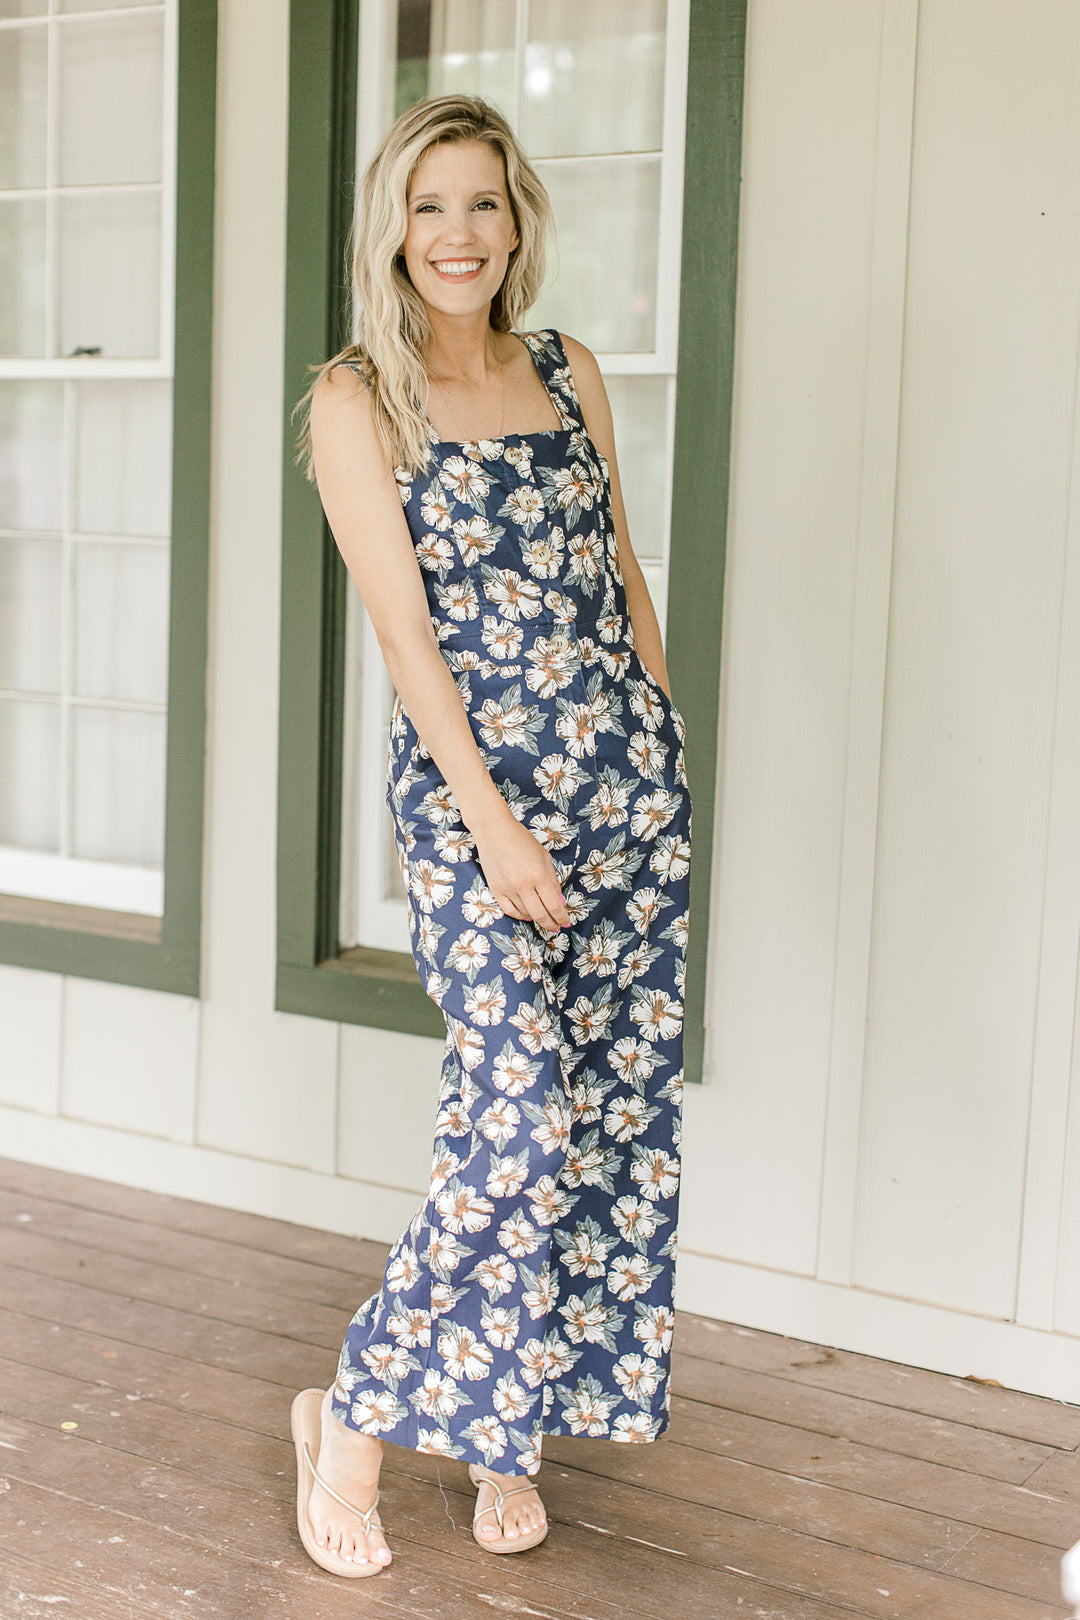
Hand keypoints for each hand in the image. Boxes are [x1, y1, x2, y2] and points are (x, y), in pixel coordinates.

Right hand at [472, 808, 571, 933]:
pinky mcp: (496, 890)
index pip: (554, 905)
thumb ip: (553, 880)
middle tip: (556, 927)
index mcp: (539, 875)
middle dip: (551, 924)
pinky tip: (526, 915)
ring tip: (543, 917)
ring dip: (536, 918)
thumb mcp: (544, 856)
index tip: (565, 922)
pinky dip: (519, 916)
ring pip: (525, 914)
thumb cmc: (521, 839)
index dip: (562, 917)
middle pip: (540, 915)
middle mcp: (524, 885)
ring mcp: (508, 889)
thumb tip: (558, 900)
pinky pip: (509, 911)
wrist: (494, 831)